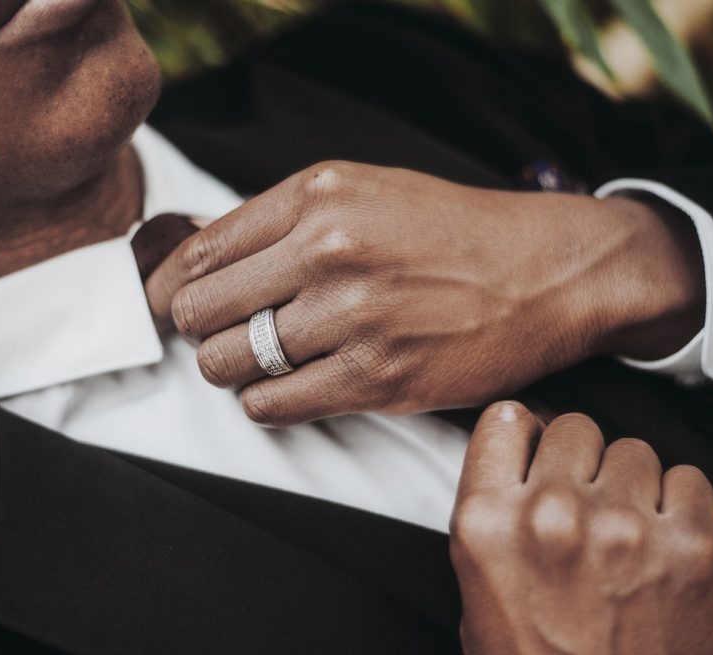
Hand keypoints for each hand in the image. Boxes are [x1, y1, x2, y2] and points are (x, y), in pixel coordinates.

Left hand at [146, 161, 703, 425]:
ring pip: (230, 363)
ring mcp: (353, 317)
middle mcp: (329, 251)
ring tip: (256, 362)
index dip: (168, 286)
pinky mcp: (378, 378)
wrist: (547, 273)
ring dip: (230, 370)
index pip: (199, 250)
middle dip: (197, 330)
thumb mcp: (365, 190)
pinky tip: (285, 387)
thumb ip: (285, 220)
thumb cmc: (452, 232)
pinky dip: (265, 402)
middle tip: (216, 336)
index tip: (164, 305)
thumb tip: (201, 258)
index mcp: (318, 195)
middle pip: (201, 310)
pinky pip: (274, 404)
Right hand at [449, 402, 712, 654]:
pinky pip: (689, 478)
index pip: (505, 422)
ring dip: (628, 483)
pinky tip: (663, 540)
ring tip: (626, 532)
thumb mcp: (478, 599)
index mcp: (488, 527)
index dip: (523, 434)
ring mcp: (626, 528)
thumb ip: (493, 521)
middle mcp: (553, 517)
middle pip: (572, 428)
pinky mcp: (693, 547)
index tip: (533, 444)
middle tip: (583, 504)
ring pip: (632, 449)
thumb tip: (515, 467)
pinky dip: (679, 503)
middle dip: (577, 462)